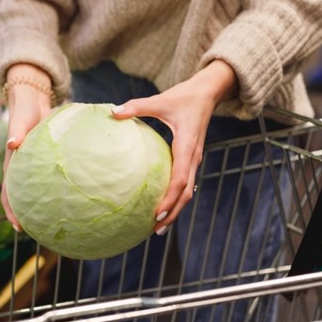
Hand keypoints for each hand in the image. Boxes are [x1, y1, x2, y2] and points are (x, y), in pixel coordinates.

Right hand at [1, 64, 52, 231]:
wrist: (33, 99)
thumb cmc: (24, 109)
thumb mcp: (20, 119)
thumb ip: (17, 130)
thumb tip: (12, 143)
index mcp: (13, 163)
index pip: (9, 192)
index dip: (11, 210)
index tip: (19, 226)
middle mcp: (22, 168)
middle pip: (23, 197)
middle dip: (28, 215)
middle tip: (40, 232)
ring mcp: (34, 166)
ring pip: (37, 190)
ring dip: (43, 205)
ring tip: (57, 221)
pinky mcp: (46, 160)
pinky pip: (50, 178)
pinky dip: (58, 188)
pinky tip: (73, 195)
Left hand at [111, 60, 238, 234]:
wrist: (209, 92)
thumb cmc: (184, 96)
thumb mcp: (160, 99)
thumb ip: (137, 106)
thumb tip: (112, 112)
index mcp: (187, 146)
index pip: (180, 179)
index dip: (170, 198)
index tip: (158, 212)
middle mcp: (193, 157)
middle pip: (186, 193)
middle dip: (173, 213)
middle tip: (155, 229)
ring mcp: (194, 159)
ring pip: (188, 191)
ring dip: (176, 209)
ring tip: (158, 226)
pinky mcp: (191, 158)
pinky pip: (185, 182)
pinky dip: (176, 197)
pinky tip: (162, 205)